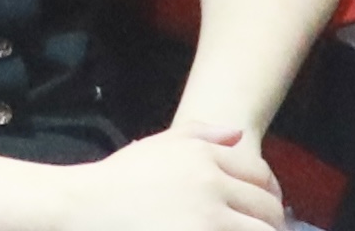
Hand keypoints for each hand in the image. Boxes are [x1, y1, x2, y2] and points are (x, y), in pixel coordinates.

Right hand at [56, 128, 285, 230]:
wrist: (82, 209)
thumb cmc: (117, 180)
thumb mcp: (156, 146)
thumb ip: (200, 134)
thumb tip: (237, 133)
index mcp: (203, 157)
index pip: (259, 174)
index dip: (270, 195)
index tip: (266, 212)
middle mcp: (209, 184)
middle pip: (266, 208)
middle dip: (272, 224)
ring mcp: (205, 220)